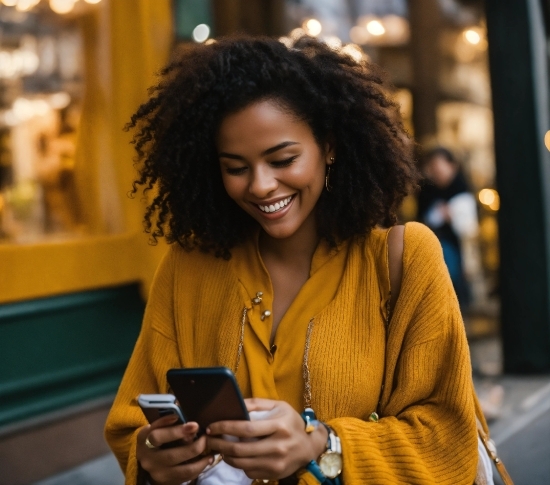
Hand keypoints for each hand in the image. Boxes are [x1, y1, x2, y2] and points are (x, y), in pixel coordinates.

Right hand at [136, 414, 212, 484]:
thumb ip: (166, 422)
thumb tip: (179, 415)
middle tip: (205, 438)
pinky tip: (207, 459)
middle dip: (193, 447)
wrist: (148, 460)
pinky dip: (200, 468)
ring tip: (209, 449)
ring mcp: (158, 474)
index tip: (194, 425)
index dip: (176, 431)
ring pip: (183, 470)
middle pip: (172, 456)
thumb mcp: (156, 427)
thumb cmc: (156, 438)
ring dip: (200, 460)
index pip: (157, 437)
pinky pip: (187, 477)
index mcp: (143, 440)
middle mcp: (148, 459)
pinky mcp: (168, 482)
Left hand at [205, 398, 327, 479]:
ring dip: (225, 455)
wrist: (309, 447)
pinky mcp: (273, 474)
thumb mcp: (279, 406)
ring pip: (242, 462)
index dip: (225, 427)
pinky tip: (233, 456)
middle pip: (240, 448)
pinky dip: (237, 464)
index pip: (246, 428)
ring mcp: (276, 463)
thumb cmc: (291, 422)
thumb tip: (234, 404)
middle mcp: (278, 446)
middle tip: (207, 439)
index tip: (212, 426)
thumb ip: (256, 404)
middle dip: (219, 443)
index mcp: (279, 425)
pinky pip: (248, 471)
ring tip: (217, 447)